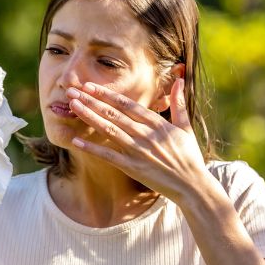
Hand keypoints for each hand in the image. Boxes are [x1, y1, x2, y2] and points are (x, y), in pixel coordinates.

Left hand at [66, 78, 209, 202]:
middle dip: (91, 100)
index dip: (107, 94)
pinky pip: (108, 156)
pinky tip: (76, 141)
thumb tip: (180, 79)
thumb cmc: (189, 156)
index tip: (91, 85)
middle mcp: (145, 135)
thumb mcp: (185, 127)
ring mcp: (137, 151)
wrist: (192, 185)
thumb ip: (179, 103)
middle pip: (113, 114)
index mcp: (156, 123)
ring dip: (89, 117)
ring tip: (73, 106)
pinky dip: (92, 148)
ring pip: (109, 130)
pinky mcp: (133, 168)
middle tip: (72, 91)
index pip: (127, 104)